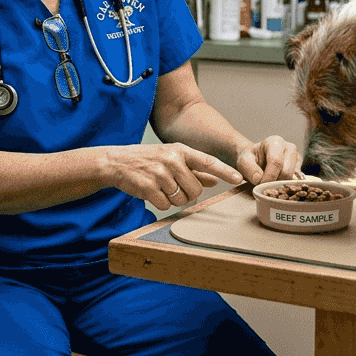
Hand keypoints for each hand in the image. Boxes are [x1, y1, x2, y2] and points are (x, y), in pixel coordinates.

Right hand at [102, 143, 243, 208]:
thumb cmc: (147, 159)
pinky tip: (152, 192)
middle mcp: (172, 160)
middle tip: (175, 186)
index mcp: (180, 150)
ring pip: (181, 199)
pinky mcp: (149, 187)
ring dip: (173, 199)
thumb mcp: (171, 157)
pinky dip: (161, 203)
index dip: (224, 171)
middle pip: (195, 189)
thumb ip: (194, 169)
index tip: (239, 178)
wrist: (116, 162)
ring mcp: (160, 174)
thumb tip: (214, 179)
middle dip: (188, 193)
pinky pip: (166, 205)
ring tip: (161, 187)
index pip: (207, 161)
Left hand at [234, 135, 302, 185]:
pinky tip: (276, 184)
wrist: (255, 160)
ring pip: (292, 179)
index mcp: (275, 142)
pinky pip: (295, 183)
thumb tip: (259, 178)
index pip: (276, 162)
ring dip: (279, 185)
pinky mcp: (299, 169)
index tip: (259, 184)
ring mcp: (296, 158)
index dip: (268, 176)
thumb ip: (248, 168)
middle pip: (287, 172)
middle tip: (263, 184)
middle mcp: (289, 148)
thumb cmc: (250, 159)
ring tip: (269, 183)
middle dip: (274, 182)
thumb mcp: (243, 161)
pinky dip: (285, 186)